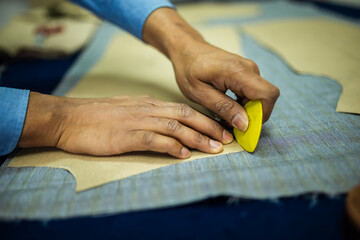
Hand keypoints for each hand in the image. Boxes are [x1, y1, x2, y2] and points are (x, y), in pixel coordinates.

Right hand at [19, 93, 232, 157]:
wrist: (70, 118)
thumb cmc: (97, 116)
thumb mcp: (127, 110)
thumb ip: (147, 114)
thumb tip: (167, 121)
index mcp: (148, 104)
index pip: (183, 109)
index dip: (204, 120)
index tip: (220, 130)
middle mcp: (147, 110)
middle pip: (186, 115)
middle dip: (209, 127)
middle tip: (227, 139)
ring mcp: (137, 121)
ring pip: (175, 126)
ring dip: (197, 138)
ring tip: (214, 148)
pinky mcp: (126, 135)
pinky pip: (154, 139)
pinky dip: (171, 146)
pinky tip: (183, 154)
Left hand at [172, 42, 279, 131]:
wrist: (187, 50)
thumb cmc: (189, 69)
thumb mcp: (200, 93)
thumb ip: (223, 108)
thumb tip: (245, 124)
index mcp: (237, 71)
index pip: (267, 94)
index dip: (261, 115)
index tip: (244, 127)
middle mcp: (249, 68)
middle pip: (266, 98)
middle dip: (252, 115)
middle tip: (230, 123)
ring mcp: (250, 69)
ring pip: (261, 97)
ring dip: (247, 111)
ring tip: (226, 114)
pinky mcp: (247, 73)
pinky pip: (254, 93)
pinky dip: (245, 104)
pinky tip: (228, 107)